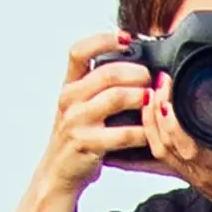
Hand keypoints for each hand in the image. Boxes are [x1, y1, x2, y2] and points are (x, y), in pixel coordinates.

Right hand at [36, 28, 149, 189]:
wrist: (58, 174)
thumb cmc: (79, 137)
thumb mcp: (80, 107)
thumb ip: (99, 87)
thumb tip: (137, 64)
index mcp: (69, 86)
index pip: (79, 51)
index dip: (104, 39)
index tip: (127, 38)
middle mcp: (69, 99)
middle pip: (108, 73)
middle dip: (138, 73)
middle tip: (153, 79)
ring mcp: (76, 121)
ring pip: (116, 98)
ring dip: (142, 98)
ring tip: (154, 100)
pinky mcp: (86, 144)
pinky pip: (123, 133)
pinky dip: (143, 132)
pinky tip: (151, 132)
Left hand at [145, 70, 211, 211]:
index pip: (185, 137)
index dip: (171, 112)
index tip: (171, 85)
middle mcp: (197, 168)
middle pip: (163, 138)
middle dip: (156, 106)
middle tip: (161, 80)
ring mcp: (189, 172)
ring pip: (157, 145)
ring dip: (150, 118)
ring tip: (152, 91)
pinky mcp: (185, 173)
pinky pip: (160, 151)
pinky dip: (152, 130)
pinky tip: (153, 113)